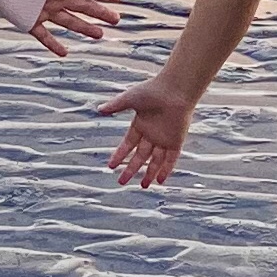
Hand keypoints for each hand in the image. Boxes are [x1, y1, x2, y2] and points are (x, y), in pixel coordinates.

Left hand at [27, 0, 118, 55]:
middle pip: (84, 6)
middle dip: (100, 12)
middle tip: (116, 19)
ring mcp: (45, 10)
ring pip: (70, 21)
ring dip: (85, 28)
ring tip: (100, 35)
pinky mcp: (31, 20)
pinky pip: (45, 35)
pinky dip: (54, 45)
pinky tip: (64, 53)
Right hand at [96, 70, 195, 184]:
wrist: (174, 90)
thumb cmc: (153, 91)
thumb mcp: (130, 98)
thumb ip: (115, 106)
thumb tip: (99, 109)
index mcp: (140, 124)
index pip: (128, 145)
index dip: (119, 155)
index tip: (111, 166)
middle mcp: (152, 134)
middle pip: (140, 156)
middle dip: (130, 169)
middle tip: (121, 182)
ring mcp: (164, 139)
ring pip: (155, 161)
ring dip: (149, 173)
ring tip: (141, 186)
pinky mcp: (176, 141)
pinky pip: (170, 159)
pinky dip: (166, 170)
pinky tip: (160, 180)